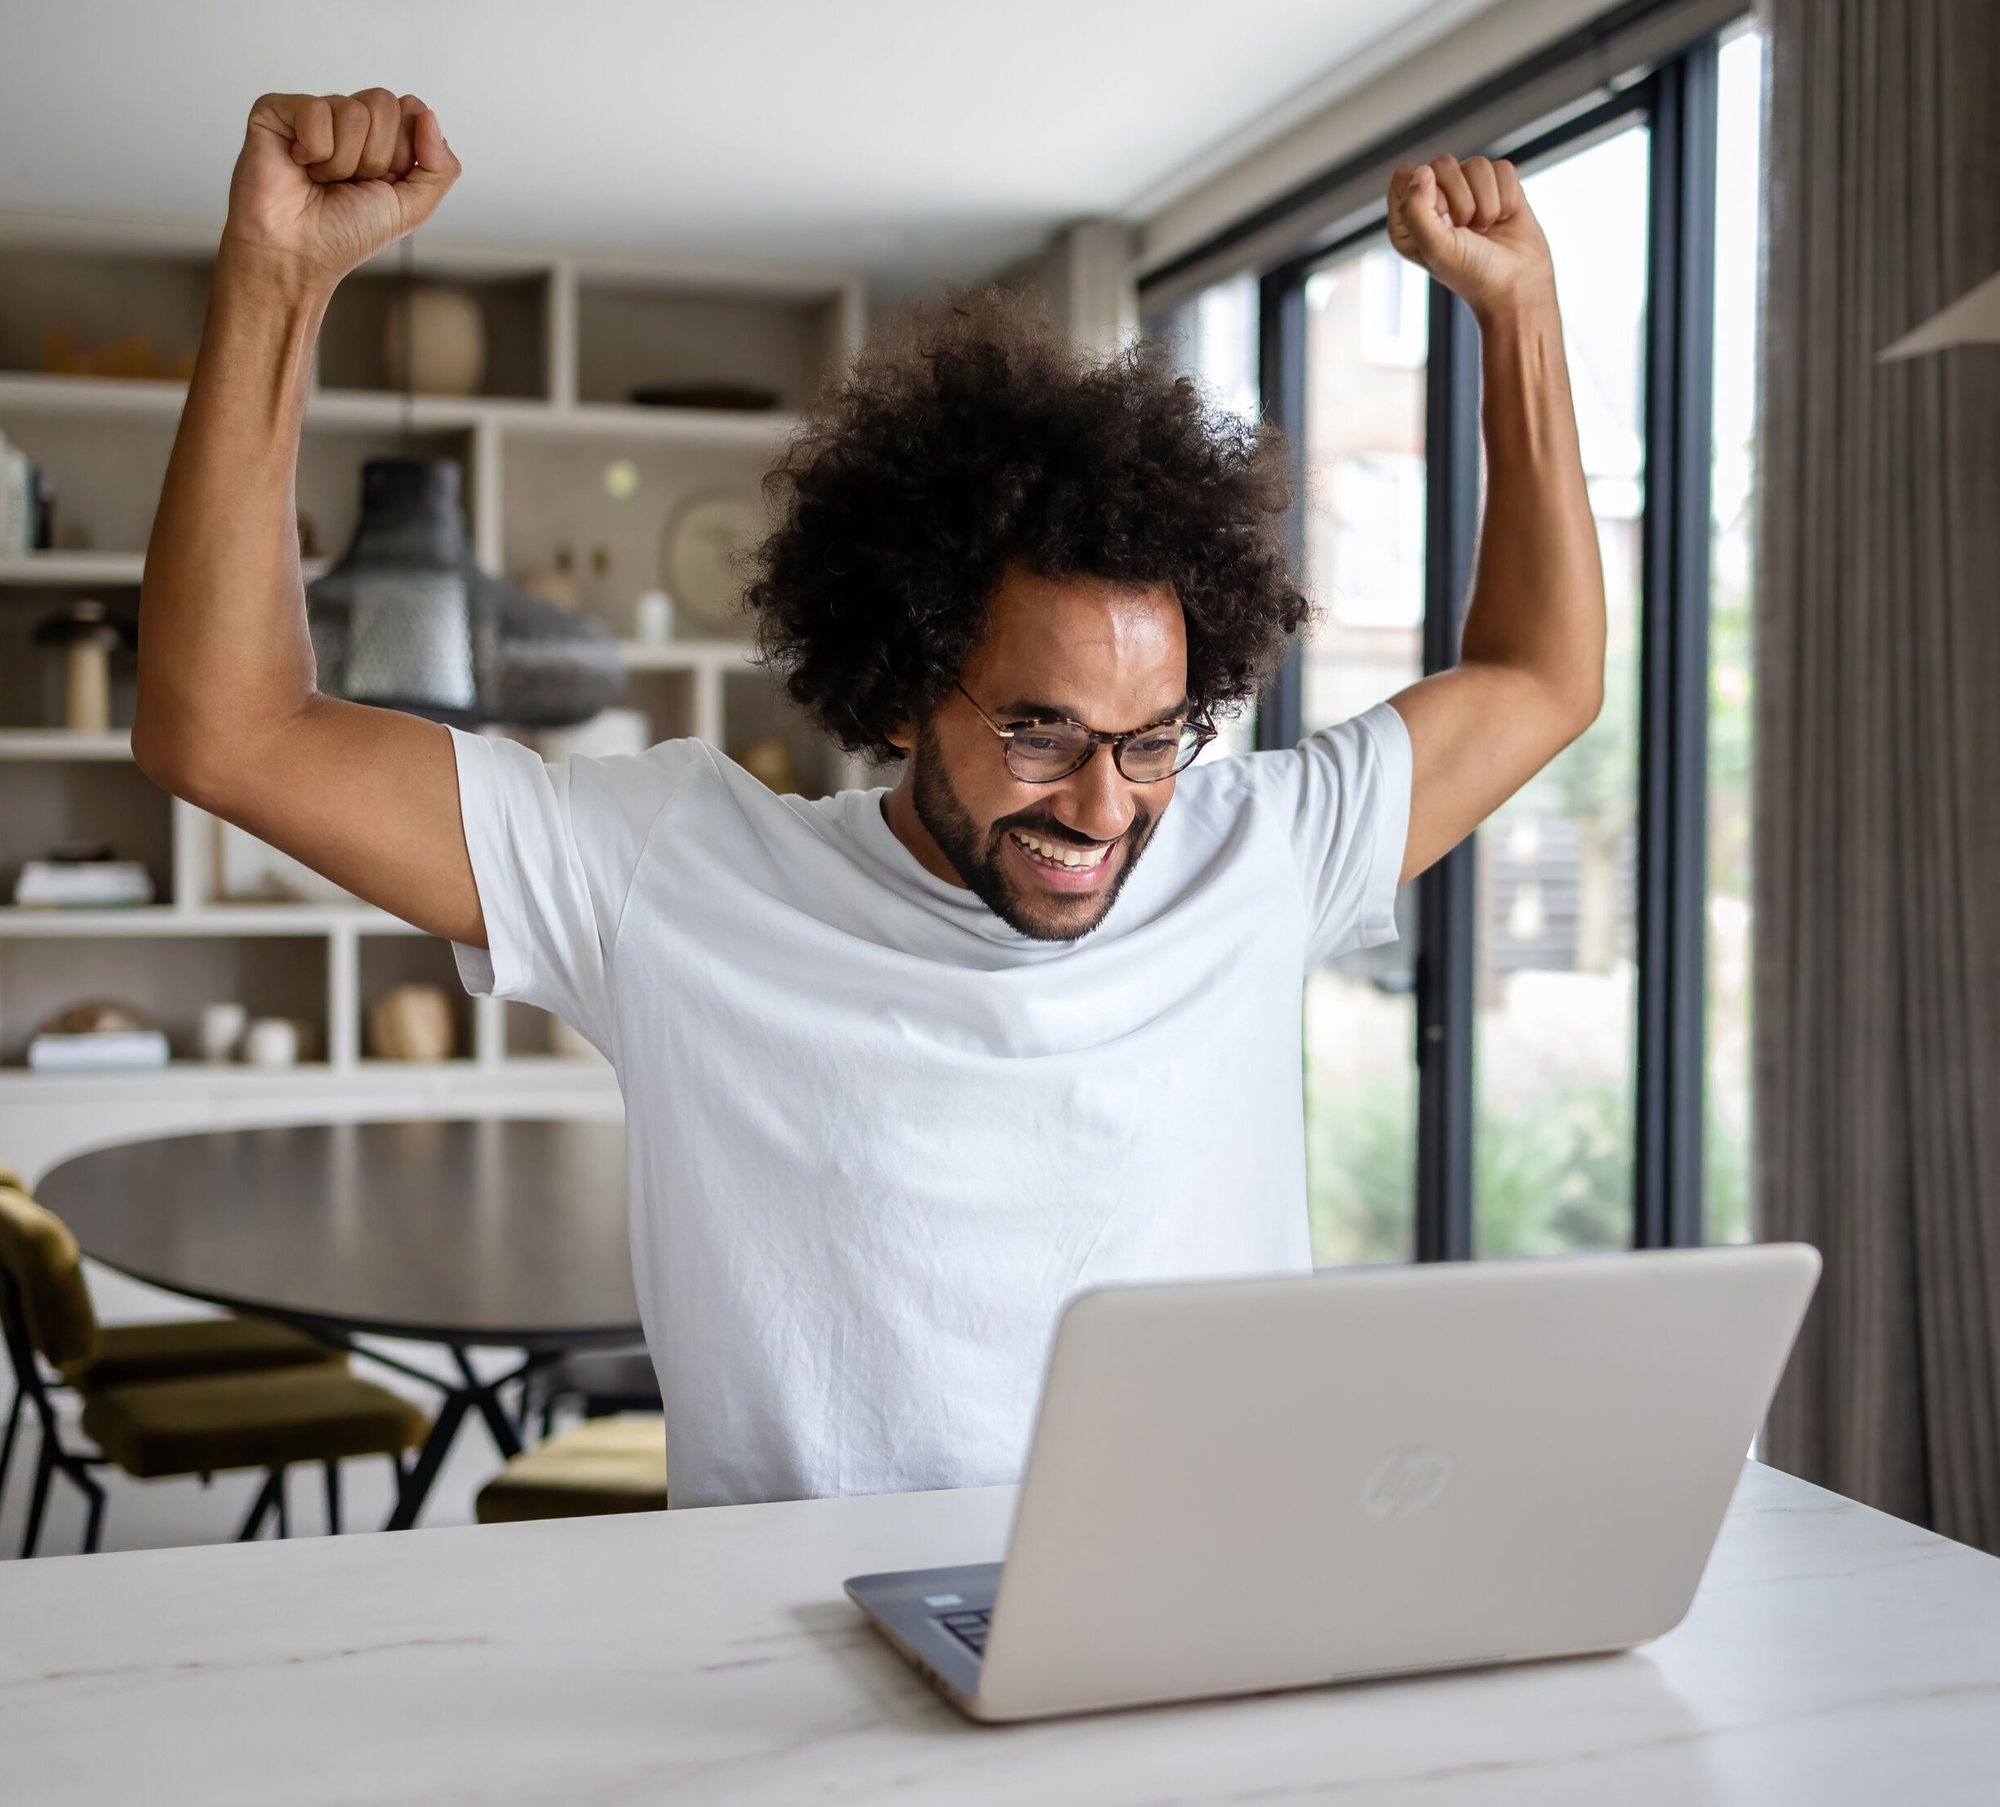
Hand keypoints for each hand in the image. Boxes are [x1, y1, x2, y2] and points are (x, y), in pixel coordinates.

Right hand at [222, 90, 460, 288]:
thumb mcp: (413, 207)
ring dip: (343, 161)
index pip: (412, 110)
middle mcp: (350, 121)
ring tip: (322, 180)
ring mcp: (314, 113)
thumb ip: (440, 167)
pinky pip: (314, 110)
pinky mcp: (277, 110)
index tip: (383, 182)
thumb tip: (428, 114)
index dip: (404, 151)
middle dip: (375, 157)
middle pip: (384, 103)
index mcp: (384, 138)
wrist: (298, 253)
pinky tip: (299, 165)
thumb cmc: (347, 233)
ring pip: (352, 110)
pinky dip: (314, 150)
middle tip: (350, 183)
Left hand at [1387, 154, 1554, 321]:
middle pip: (1443, 163)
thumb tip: (1423, 170)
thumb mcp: (1435, 247)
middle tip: (1467, 230)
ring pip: (1477, 165)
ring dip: (1487, 203)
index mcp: (1408, 218)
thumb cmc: (1472, 273)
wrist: (1517, 285)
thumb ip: (1417, 209)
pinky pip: (1503, 169)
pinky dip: (1507, 198)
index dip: (1426, 194)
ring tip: (1486, 228)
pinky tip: (1503, 220)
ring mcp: (1468, 191)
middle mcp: (1435, 201)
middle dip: (1462, 200)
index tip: (1442, 222)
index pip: (1406, 176)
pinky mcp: (1498, 186)